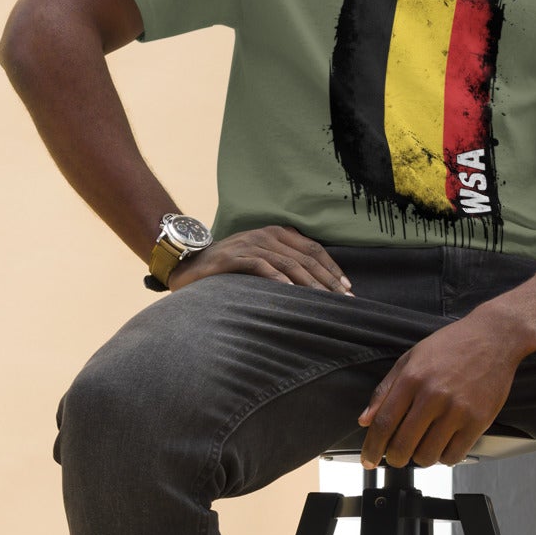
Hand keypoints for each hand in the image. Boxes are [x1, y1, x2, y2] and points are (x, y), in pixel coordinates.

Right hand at [166, 225, 352, 293]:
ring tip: (324, 301)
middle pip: (305, 257)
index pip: (313, 249)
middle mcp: (266, 235)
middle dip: (327, 280)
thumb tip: (314, 286)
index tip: (347, 288)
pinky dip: (278, 280)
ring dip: (310, 284)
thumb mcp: (259, 259)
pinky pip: (262, 267)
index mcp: (276, 233)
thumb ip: (283, 264)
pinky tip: (292, 293)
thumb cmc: (228, 267)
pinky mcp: (234, 257)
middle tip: (343, 301)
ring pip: (289, 263)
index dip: (332, 268)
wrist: (188, 263)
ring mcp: (250, 244)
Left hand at [356, 312, 528, 468]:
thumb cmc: (452, 345)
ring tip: (423, 445)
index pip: (383, 424)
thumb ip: (385, 390)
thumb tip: (365, 420)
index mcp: (412, 379)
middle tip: (396, 456)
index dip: (372, 448)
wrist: (494, 337)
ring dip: (420, 458)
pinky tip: (443, 444)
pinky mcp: (478, 421)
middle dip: (394, 458)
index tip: (369, 460)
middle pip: (403, 446)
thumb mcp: (410, 358)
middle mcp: (433, 396)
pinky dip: (444, 457)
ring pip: (427, 456)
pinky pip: (454, 455)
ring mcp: (457, 410)